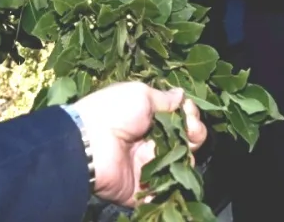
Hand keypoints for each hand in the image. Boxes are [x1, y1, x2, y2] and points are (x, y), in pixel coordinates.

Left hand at [72, 82, 206, 206]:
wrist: (89, 144)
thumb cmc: (114, 112)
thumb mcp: (140, 95)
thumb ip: (163, 99)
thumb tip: (181, 95)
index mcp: (148, 119)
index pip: (178, 118)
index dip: (189, 114)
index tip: (189, 110)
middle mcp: (150, 142)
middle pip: (184, 140)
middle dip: (194, 132)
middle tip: (191, 128)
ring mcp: (147, 166)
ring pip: (179, 164)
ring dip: (187, 155)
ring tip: (182, 148)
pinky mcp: (143, 188)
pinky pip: (165, 190)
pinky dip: (174, 183)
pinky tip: (179, 169)